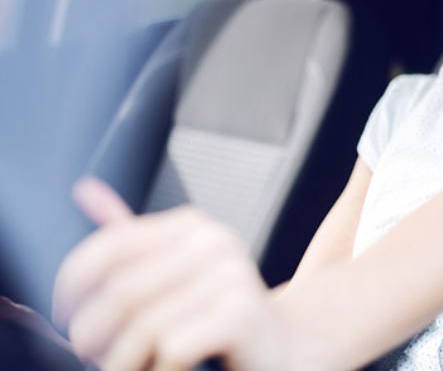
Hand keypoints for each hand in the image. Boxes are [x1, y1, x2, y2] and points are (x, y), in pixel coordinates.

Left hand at [53, 178, 292, 370]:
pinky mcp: (242, 315)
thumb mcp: (171, 273)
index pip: (109, 247)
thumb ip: (129, 238)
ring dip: (124, 363)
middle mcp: (215, 242)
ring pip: (143, 328)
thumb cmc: (215, 318)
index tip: (62, 320)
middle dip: (95, 337)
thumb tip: (82, 188)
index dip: (71, 289)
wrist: (281, 349)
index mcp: (192, 226)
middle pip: (121, 293)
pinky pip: (172, 348)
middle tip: (97, 359)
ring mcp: (233, 276)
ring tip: (129, 370)